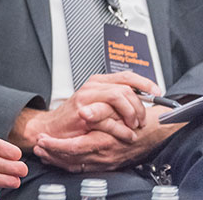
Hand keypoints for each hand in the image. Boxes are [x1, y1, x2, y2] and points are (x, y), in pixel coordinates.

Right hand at [9, 71, 160, 150]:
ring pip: (120, 96)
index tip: (157, 92)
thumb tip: (143, 101)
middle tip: (141, 121)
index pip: (127, 76)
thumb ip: (117, 100)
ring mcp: (87, 97)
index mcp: (98, 82)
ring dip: (131, 115)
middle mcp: (92, 87)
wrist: (53, 129)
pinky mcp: (83, 112)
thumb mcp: (99, 104)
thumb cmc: (75, 119)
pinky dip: (122, 130)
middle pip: (126, 88)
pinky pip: (110, 118)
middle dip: (139, 106)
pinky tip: (124, 135)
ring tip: (132, 126)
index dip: (145, 84)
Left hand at [33, 105, 184, 172]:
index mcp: (104, 142)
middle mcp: (104, 155)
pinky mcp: (107, 165)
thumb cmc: (134, 119)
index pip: (74, 148)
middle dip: (52, 155)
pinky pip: (83, 168)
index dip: (56, 146)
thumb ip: (100, 113)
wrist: (152, 131)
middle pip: (71, 160)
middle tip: (38, 148)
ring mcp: (105, 162)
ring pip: (76, 166)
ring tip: (43, 154)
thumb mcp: (116, 112)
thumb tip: (84, 112)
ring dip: (57, 160)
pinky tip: (58, 160)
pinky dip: (68, 164)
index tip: (43, 140)